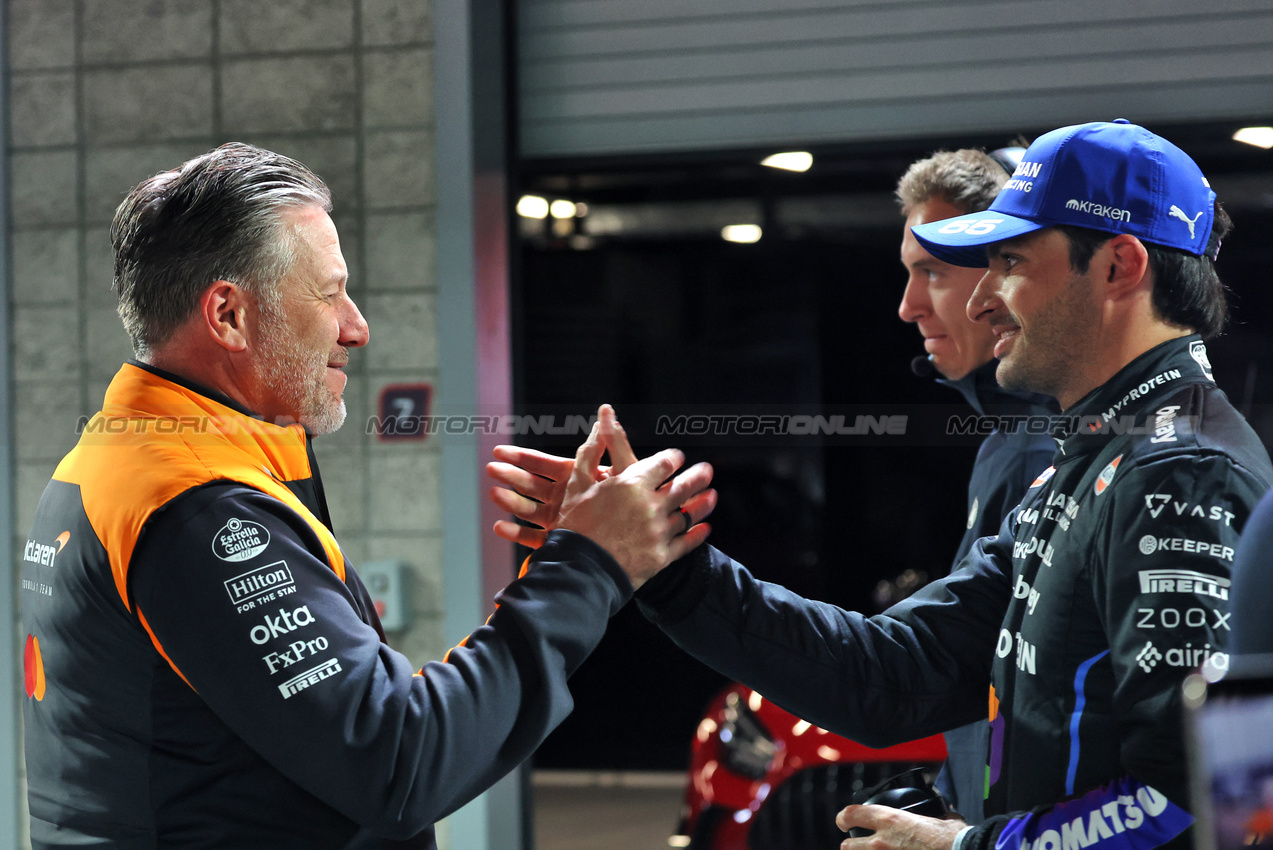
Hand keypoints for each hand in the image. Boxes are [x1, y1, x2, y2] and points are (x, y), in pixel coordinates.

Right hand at [485, 404, 636, 548]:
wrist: (645, 540)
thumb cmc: (639, 502)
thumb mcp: (624, 468)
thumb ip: (613, 441)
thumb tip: (607, 410)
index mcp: (577, 479)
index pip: (544, 464)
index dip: (522, 457)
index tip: (498, 451)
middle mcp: (567, 498)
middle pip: (533, 485)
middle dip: (512, 476)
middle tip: (490, 469)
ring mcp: (563, 521)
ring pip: (532, 510)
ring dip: (513, 501)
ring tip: (494, 495)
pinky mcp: (564, 541)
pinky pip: (538, 538)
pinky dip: (519, 534)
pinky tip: (501, 528)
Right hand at [554, 419, 714, 587]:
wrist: (578, 569)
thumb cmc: (574, 526)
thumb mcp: (578, 484)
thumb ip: (592, 452)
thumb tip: (601, 423)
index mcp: (632, 484)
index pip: (663, 464)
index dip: (673, 459)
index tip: (677, 457)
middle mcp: (650, 506)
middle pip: (682, 486)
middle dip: (697, 476)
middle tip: (707, 470)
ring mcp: (659, 532)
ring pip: (688, 514)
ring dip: (702, 504)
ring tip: (712, 496)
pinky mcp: (661, 557)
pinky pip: (686, 542)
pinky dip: (697, 534)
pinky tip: (705, 529)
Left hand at [835, 805, 964, 849]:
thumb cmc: (956, 841)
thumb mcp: (941, 821)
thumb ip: (934, 817)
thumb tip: (945, 815)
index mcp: (890, 820)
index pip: (853, 814)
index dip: (844, 817)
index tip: (843, 821)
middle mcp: (882, 843)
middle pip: (848, 847)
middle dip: (850, 847)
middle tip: (855, 847)